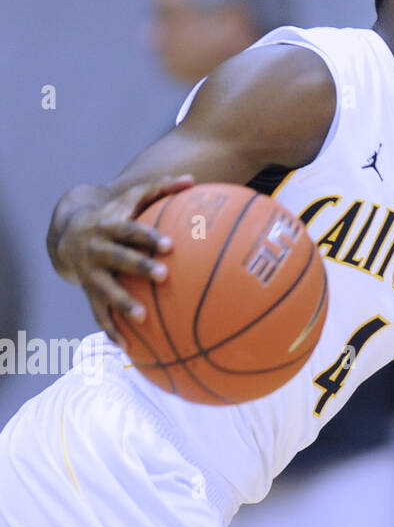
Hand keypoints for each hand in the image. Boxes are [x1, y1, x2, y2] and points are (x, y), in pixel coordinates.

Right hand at [55, 175, 194, 345]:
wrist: (69, 233)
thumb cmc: (115, 214)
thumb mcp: (132, 198)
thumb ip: (160, 188)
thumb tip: (192, 179)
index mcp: (108, 226)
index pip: (129, 230)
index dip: (147, 236)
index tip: (169, 244)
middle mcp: (95, 249)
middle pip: (117, 258)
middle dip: (138, 267)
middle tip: (163, 275)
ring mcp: (90, 273)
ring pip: (104, 290)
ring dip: (122, 303)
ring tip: (142, 318)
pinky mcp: (88, 292)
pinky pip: (98, 314)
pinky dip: (111, 330)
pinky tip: (128, 347)